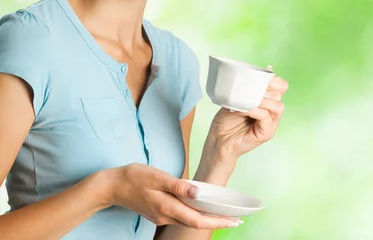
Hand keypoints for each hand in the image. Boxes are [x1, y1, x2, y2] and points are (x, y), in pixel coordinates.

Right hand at [99, 163, 242, 228]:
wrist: (110, 186)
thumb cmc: (132, 177)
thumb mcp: (156, 177)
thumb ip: (178, 185)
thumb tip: (198, 192)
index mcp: (166, 207)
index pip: (197, 219)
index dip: (217, 221)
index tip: (233, 221)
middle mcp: (165, 215)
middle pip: (195, 222)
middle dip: (217, 222)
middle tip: (236, 221)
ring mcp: (161, 216)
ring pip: (188, 219)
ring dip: (206, 218)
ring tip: (224, 214)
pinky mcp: (158, 212)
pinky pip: (180, 215)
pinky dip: (194, 213)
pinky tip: (201, 207)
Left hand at [206, 67, 288, 161]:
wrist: (218, 140)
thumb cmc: (226, 120)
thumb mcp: (237, 98)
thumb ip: (249, 87)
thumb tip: (264, 69)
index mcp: (268, 102)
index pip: (282, 87)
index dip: (274, 80)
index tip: (259, 77)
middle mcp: (273, 112)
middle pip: (279, 95)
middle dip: (263, 89)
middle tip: (247, 90)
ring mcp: (271, 123)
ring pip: (277, 106)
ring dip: (260, 100)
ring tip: (245, 101)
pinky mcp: (267, 133)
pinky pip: (266, 116)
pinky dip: (253, 110)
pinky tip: (240, 110)